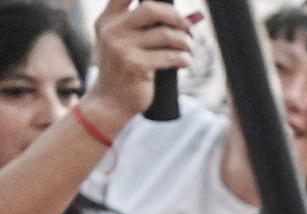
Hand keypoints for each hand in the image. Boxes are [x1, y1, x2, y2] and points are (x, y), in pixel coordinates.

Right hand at [79, 0, 192, 132]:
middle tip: (189, 29)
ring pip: (166, 34)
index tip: (170, 5)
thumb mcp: (122, 43)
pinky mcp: (135, 65)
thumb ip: (142, 27)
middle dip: (176, 17)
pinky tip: (185, 61)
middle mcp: (112, 30)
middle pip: (151, 9)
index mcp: (107, 20)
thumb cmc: (124, 70)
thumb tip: (189, 18)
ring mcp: (122, 48)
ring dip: (185, 42)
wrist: (111, 101)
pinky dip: (184, 58)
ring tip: (188, 49)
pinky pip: (171, 56)